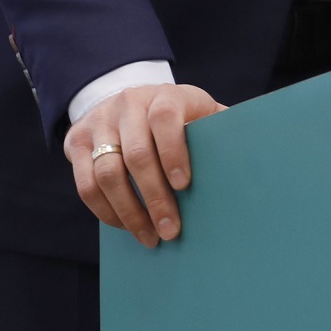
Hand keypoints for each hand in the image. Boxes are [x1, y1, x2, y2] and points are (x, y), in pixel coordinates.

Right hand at [62, 82, 225, 246]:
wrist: (133, 100)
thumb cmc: (182, 117)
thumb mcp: (203, 113)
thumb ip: (222, 130)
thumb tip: (255, 158)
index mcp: (164, 94)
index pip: (165, 117)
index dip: (174, 152)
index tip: (184, 185)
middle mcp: (128, 103)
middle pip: (135, 154)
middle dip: (154, 198)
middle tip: (171, 230)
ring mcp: (98, 121)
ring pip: (106, 174)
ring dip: (129, 212)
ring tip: (150, 236)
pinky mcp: (76, 141)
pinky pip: (86, 184)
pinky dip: (106, 211)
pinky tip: (126, 225)